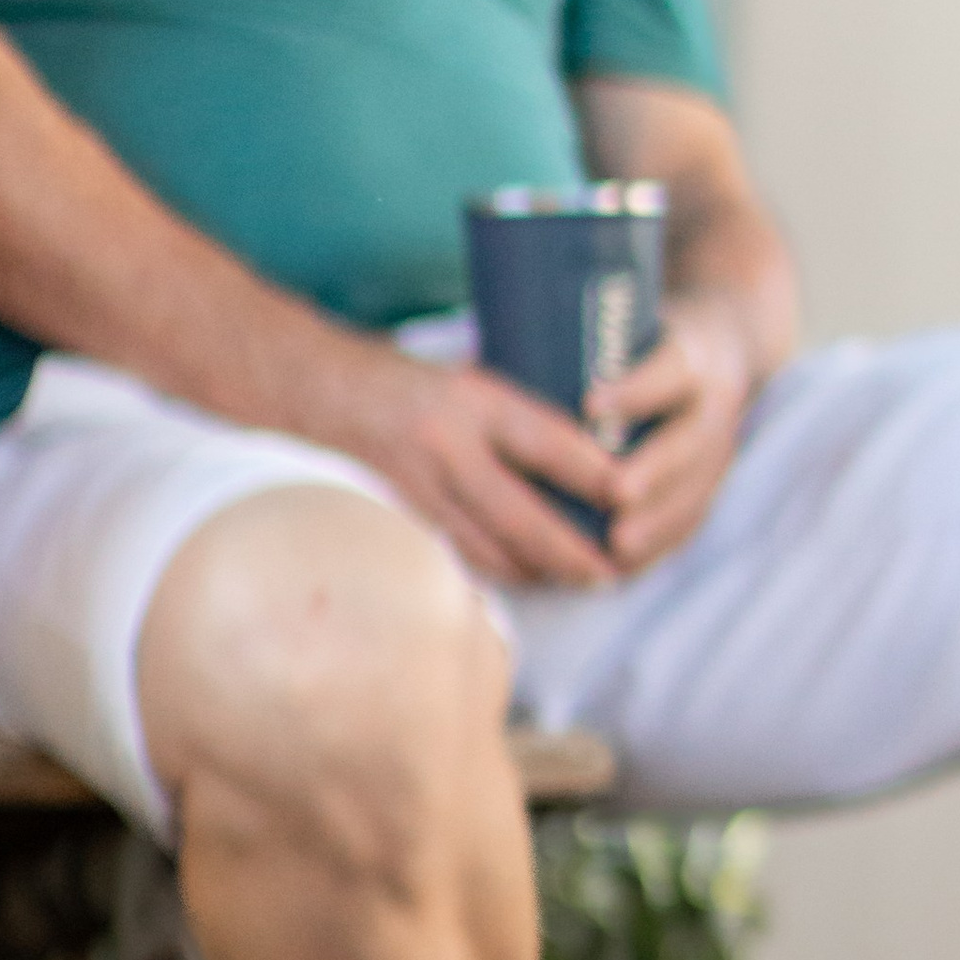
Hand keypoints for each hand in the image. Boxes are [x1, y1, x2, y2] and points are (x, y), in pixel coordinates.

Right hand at [335, 343, 623, 589]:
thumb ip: (527, 418)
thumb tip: (601, 457)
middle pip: (520, 517)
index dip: (591, 472)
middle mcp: (446, 447)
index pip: (545, 440)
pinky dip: (506, 570)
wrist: (329, 392)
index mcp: (472, 400)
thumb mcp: (477, 378)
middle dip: (570, 553)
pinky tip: (537, 576)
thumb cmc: (418, 381)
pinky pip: (465, 556)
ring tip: (585, 581)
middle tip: (610, 574)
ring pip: (491, 550)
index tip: (631, 494)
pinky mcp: (409, 518)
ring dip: (541, 572)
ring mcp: (422, 488)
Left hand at [594, 288, 765, 573]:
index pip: (667, 369)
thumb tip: (469, 366)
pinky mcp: (714, 483)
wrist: (719, 350)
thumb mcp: (621, 331)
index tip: (591, 403)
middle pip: (692, 442)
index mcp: (688, 356)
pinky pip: (692, 521)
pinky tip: (626, 569)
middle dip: (655, 469)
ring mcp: (722, 447)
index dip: (635, 389)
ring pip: (697, 492)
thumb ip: (568, 353)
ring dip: (659, 525)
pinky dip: (661, 547)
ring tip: (617, 550)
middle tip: (617, 494)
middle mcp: (715, 402)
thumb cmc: (640, 341)